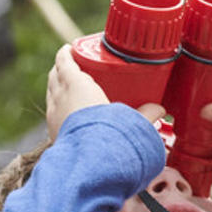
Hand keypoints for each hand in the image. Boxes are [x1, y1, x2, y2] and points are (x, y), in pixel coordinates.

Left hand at [46, 45, 163, 140]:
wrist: (86, 162)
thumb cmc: (105, 132)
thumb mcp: (128, 119)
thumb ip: (145, 114)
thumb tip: (160, 110)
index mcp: (75, 84)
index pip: (64, 61)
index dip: (66, 53)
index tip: (70, 49)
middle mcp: (59, 97)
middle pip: (54, 75)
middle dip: (62, 69)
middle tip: (74, 67)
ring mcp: (53, 115)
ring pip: (51, 93)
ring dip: (57, 87)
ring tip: (69, 87)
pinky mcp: (52, 132)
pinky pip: (52, 112)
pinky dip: (57, 106)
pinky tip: (66, 111)